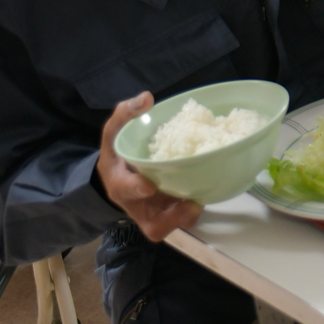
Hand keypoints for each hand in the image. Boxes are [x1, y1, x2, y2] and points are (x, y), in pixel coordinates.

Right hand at [96, 93, 202, 240]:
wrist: (118, 176)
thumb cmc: (117, 153)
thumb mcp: (114, 132)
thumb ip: (125, 114)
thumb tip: (147, 98)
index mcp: (119, 183)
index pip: (124, 188)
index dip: (136, 188)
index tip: (148, 185)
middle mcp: (136, 205)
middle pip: (152, 223)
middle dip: (171, 216)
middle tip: (191, 204)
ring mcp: (152, 213)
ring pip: (170, 225)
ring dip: (186, 216)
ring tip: (201, 200)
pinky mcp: (167, 215)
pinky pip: (181, 219)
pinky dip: (193, 210)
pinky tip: (208, 191)